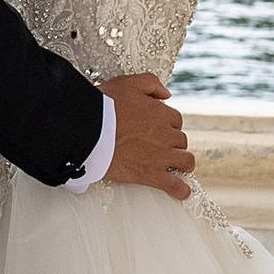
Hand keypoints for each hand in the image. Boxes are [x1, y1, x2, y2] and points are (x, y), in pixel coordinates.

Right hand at [100, 73, 193, 197]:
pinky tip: (182, 191)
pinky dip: (180, 189)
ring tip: (178, 166)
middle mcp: (165, 134)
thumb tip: (166, 93)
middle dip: (173, 142)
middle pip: (180, 140)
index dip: (167, 124)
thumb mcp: (128, 82)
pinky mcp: (150, 174)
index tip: (159, 128)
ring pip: (184, 160)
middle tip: (161, 146)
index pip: (175, 119)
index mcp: (160, 113)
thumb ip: (151, 83)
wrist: (89, 130)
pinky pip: (174, 185)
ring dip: (182, 162)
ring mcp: (160, 155)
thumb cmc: (103, 107)